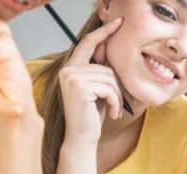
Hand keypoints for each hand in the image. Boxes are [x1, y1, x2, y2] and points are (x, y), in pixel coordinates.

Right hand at [58, 18, 124, 143]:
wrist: (82, 138)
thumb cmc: (92, 116)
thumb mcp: (99, 89)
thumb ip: (102, 71)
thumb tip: (111, 49)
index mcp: (71, 67)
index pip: (89, 43)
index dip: (104, 31)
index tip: (118, 21)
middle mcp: (68, 69)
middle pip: (107, 67)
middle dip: (117, 87)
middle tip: (116, 104)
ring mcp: (72, 77)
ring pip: (110, 78)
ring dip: (118, 97)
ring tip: (113, 109)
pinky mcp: (80, 87)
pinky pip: (110, 88)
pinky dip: (116, 102)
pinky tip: (112, 113)